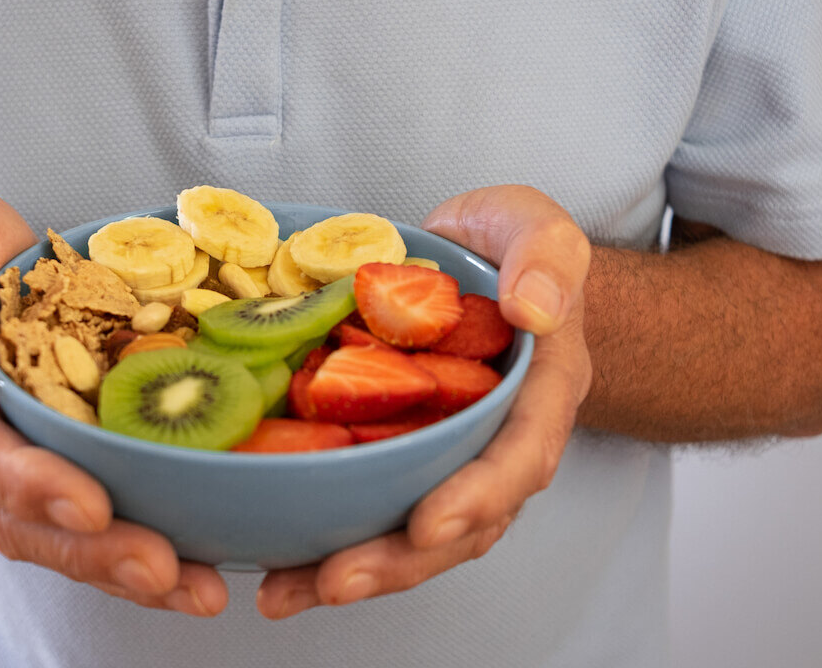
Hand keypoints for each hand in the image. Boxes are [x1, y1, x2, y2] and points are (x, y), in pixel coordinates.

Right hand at [0, 187, 226, 615]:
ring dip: (133, 567)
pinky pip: (117, 501)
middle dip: (96, 552)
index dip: (34, 485)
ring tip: (200, 589)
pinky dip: (161, 532)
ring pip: (75, 532)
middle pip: (31, 521)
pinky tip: (212, 557)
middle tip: (161, 569)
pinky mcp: (84, 448)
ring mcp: (37, 454)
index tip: (90, 504)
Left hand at [256, 185, 591, 618]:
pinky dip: (326, 536)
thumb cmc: (513, 246)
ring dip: (354, 568)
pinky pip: (371, 502)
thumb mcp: (538, 227)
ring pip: (412, 532)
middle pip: (461, 523)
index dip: (477, 498)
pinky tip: (274, 561)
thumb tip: (534, 309)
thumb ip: (547, 258)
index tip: (427, 527)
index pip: (519, 458)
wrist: (482, 260)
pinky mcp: (399, 451)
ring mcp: (446, 455)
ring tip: (287, 594)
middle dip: (399, 559)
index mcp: (536, 396)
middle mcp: (494, 442)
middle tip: (334, 580)